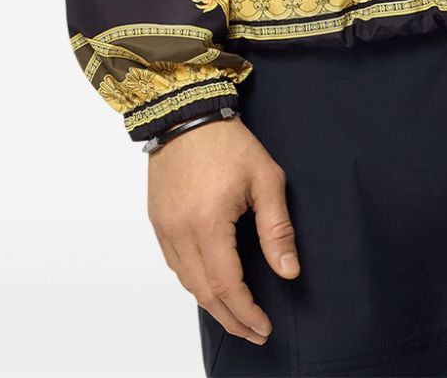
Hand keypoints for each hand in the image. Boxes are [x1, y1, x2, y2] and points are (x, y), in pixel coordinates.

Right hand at [147, 116, 299, 345]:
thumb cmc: (228, 142)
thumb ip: (277, 228)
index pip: (226, 285)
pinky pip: (175, 265)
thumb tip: (288, 271)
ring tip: (238, 316)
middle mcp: (180, 233)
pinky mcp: (157, 222)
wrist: (186, 114)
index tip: (264, 327)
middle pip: (204, 293)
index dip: (246, 312)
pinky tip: (212, 287)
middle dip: (231, 319)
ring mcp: (164, 229)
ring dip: (212, 305)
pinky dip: (195, 283)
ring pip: (187, 283)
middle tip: (255, 332)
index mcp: (208, 224)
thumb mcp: (265, 179)